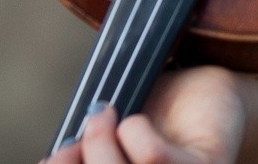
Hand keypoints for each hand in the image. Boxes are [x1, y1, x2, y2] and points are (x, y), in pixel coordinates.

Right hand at [43, 68, 246, 163]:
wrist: (206, 99)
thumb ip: (85, 154)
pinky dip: (136, 131)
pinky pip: (155, 158)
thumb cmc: (153, 125)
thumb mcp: (110, 141)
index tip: (53, 157)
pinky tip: (139, 123)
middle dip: (83, 153)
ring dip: (104, 139)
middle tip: (92, 120)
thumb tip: (51, 161)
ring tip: (108, 113)